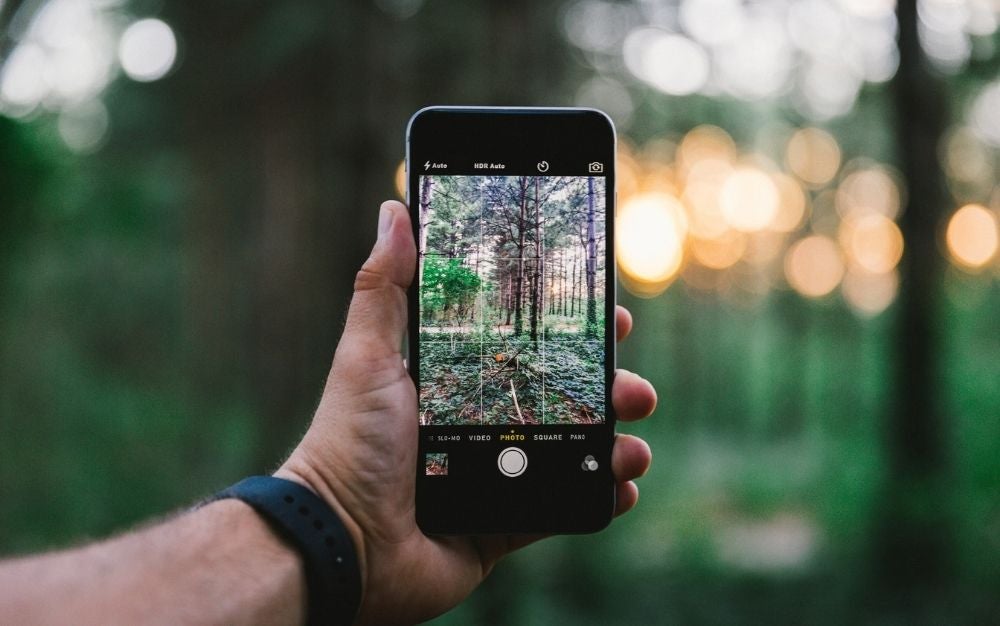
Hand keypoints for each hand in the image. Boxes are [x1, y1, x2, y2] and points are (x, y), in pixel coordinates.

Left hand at [277, 200, 656, 623]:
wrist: (342, 541)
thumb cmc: (349, 442)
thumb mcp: (367, 355)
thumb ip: (385, 286)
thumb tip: (396, 211)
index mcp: (459, 381)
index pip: (529, 346)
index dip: (574, 334)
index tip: (613, 319)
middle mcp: (485, 423)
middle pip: (565, 396)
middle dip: (610, 387)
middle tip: (634, 386)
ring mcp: (500, 474)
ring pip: (577, 450)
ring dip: (618, 442)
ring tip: (633, 443)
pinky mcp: (507, 523)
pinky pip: (567, 507)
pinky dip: (602, 496)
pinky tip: (622, 486)